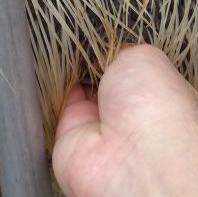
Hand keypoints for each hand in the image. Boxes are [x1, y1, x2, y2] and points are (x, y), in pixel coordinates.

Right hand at [52, 44, 197, 196]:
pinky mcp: (67, 143)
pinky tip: (41, 67)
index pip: (130, 70)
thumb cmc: (156, 108)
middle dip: (86, 62)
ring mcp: (97, 130)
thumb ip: (120, 52)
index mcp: (156, 95)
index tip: (95, 35)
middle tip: (71, 38)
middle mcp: (128, 117)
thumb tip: (102, 52)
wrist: (135, 161)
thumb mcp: (145, 57)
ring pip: (74, 94)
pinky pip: (53, 110)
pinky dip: (47, 93)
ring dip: (65, 75)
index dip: (112, 53)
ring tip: (52, 45)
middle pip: (99, 81)